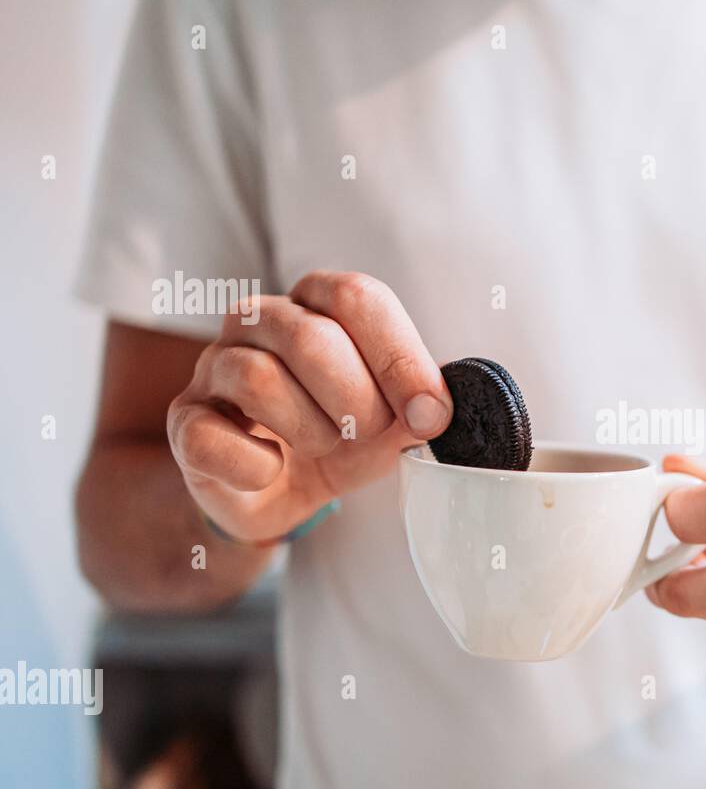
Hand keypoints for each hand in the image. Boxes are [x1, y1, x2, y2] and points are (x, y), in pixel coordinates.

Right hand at [167, 271, 450, 540]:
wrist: (277, 492)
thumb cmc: (340, 438)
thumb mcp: (392, 421)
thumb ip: (418, 407)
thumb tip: (438, 410)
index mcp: (316, 303)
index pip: (356, 297)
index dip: (400, 358)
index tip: (430, 413)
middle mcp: (258, 321)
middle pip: (311, 337)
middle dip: (358, 400)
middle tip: (368, 431)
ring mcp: (214, 367)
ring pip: (259, 379)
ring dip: (311, 430)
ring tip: (323, 446)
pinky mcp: (185, 420)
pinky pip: (211, 437)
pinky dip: (255, 465)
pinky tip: (272, 469)